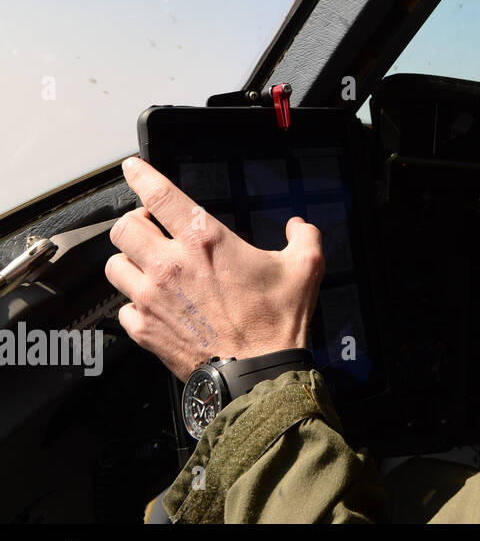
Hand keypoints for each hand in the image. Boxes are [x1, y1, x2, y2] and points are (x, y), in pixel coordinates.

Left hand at [105, 157, 324, 379]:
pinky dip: (135, 304)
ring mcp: (151, 298)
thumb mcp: (305, 267)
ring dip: (128, 261)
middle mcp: (170, 265)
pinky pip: (123, 308)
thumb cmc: (277, 322)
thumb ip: (304, 236)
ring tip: (146, 266)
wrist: (258, 373)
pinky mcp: (144, 330)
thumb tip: (299, 226)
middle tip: (150, 227)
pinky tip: (154, 305)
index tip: (133, 167)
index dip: (140, 174)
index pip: (158, 194)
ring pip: (114, 266)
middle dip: (134, 222)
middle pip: (123, 228)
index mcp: (206, 240)